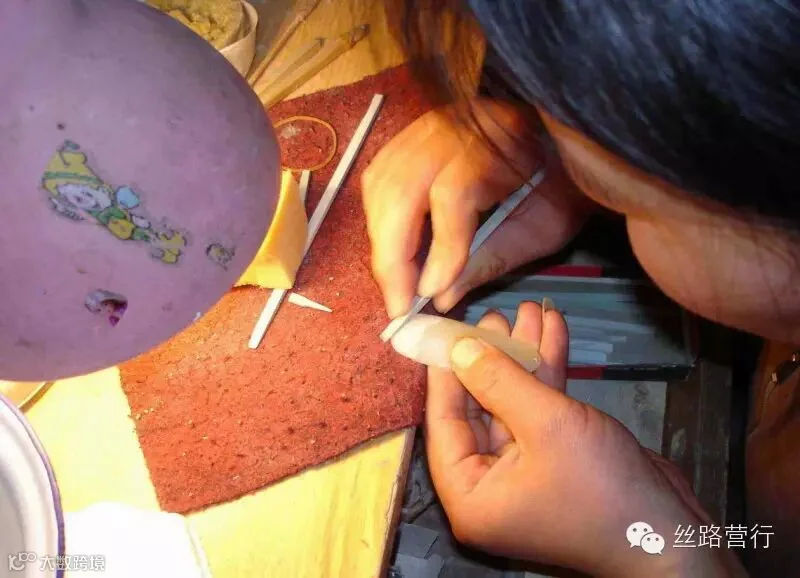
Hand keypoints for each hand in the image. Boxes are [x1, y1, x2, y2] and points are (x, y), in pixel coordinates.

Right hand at [362, 99, 592, 317]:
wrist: (561, 135)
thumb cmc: (561, 183)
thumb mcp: (542, 227)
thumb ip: (491, 260)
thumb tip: (440, 296)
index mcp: (500, 142)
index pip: (452, 194)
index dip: (440, 248)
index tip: (431, 294)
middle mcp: (452, 128)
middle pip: (400, 191)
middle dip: (393, 257)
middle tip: (398, 305)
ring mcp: (425, 128)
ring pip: (381, 187)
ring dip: (381, 242)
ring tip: (395, 286)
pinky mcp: (409, 137)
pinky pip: (378, 180)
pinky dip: (379, 221)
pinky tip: (392, 252)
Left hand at [426, 303, 746, 576]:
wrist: (673, 535)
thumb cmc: (603, 490)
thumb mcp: (546, 425)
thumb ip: (498, 381)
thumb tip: (459, 349)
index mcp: (470, 494)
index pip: (444, 422)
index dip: (445, 372)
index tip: (446, 330)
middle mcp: (489, 486)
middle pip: (479, 409)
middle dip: (493, 357)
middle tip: (496, 316)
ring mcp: (523, 471)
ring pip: (513, 403)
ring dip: (525, 357)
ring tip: (529, 311)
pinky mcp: (555, 457)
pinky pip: (540, 410)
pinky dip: (548, 373)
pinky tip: (553, 330)